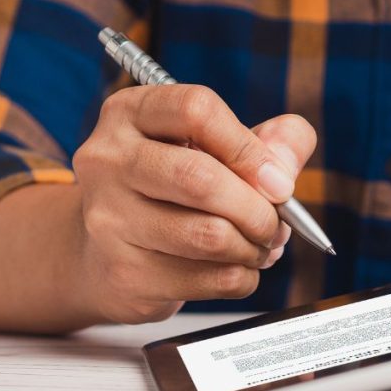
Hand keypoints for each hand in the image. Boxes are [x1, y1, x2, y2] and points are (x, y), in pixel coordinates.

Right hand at [70, 84, 315, 323]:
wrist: (109, 250)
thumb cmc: (177, 187)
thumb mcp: (220, 147)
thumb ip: (273, 141)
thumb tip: (284, 171)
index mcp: (132, 112)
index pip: (197, 110)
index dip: (249, 148)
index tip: (278, 181)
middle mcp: (107, 158)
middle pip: (200, 178)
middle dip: (257, 208)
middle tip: (276, 224)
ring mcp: (108, 218)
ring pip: (207, 236)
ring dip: (253, 248)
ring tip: (261, 246)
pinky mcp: (122, 273)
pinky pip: (207, 279)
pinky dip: (241, 278)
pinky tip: (238, 269)